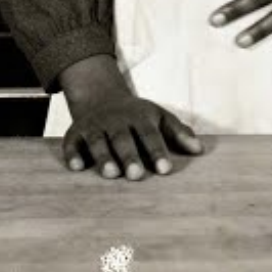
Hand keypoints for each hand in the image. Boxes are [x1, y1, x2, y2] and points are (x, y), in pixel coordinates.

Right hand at [57, 55, 203, 180]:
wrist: (101, 96)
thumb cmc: (137, 115)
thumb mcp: (160, 117)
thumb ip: (178, 132)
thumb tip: (199, 150)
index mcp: (140, 117)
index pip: (150, 134)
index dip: (158, 151)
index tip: (165, 170)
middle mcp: (116, 120)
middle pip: (123, 138)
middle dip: (129, 156)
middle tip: (136, 175)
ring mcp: (95, 125)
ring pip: (98, 141)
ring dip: (103, 156)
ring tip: (111, 174)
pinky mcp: (75, 132)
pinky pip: (72, 143)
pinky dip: (73, 153)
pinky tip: (77, 167)